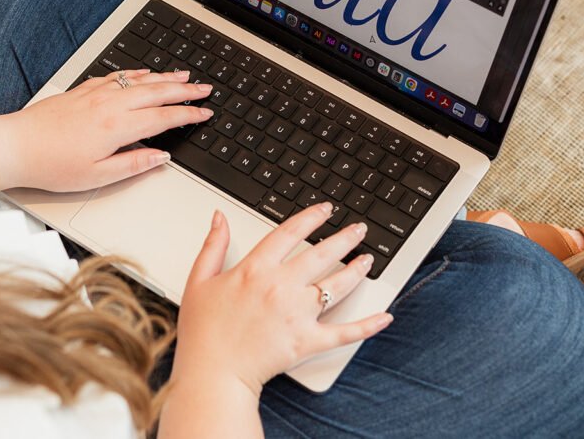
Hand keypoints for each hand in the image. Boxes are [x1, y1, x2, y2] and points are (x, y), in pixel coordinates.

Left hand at [2, 68, 212, 190]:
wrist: (15, 145)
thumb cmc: (51, 165)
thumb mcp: (97, 176)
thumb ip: (134, 165)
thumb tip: (161, 157)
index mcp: (117, 127)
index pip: (164, 117)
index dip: (188, 115)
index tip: (205, 113)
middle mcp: (109, 105)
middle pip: (157, 92)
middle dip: (185, 90)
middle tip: (205, 89)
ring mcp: (95, 94)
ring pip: (139, 80)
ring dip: (165, 77)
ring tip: (184, 75)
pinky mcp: (82, 91)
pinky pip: (117, 76)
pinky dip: (136, 73)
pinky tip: (144, 73)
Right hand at [170, 203, 393, 397]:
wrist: (211, 373)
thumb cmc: (202, 331)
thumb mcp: (199, 280)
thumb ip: (213, 246)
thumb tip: (220, 218)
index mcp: (255, 269)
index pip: (290, 232)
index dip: (311, 217)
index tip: (325, 210)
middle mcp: (281, 286)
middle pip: (321, 253)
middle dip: (344, 238)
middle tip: (359, 230)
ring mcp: (297, 314)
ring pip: (336, 286)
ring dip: (356, 270)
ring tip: (368, 260)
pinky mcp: (307, 341)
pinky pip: (344, 332)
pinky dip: (367, 325)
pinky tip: (384, 316)